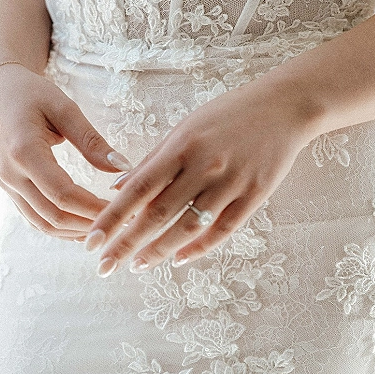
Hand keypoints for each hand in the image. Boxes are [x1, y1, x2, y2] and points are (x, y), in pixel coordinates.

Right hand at [0, 63, 132, 239]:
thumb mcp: (65, 108)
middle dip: (88, 224)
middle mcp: (11, 175)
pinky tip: (83, 225)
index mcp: (24, 152)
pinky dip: (60, 226)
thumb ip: (92, 140)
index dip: (93, 208)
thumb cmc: (32, 93)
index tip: (123, 211)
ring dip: (75, 231)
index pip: (62, 194)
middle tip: (122, 224)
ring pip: (42, 223)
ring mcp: (7, 184)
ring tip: (107, 228)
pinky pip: (34, 216)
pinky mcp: (10, 187)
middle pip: (52, 215)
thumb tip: (122, 166)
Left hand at [84, 74, 315, 275]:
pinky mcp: (255, 194)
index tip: (91, 241)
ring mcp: (232, 182)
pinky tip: (179, 259)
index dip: (113, 217)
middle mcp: (205, 165)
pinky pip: (223, 230)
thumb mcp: (186, 126)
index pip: (139, 188)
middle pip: (159, 213)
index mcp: (183, 145)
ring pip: (189, 227)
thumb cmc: (228, 113)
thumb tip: (118, 188)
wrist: (283, 107)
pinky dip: (199, 248)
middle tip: (105, 266)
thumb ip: (154, 158)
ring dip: (160, 250)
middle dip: (128, 243)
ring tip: (139, 265)